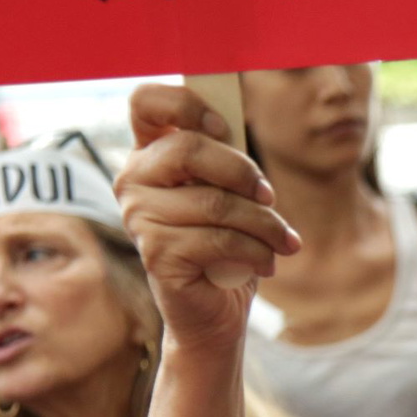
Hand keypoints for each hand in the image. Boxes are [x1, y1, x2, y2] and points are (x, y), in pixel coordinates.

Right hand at [116, 84, 302, 352]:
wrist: (214, 314)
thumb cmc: (225, 247)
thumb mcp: (229, 193)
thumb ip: (226, 159)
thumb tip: (238, 126)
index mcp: (149, 154)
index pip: (145, 102)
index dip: (186, 104)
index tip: (223, 126)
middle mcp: (132, 181)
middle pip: (187, 149)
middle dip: (242, 172)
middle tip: (269, 197)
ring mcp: (138, 218)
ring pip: (214, 202)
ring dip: (263, 224)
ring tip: (283, 241)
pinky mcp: (156, 254)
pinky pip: (218, 240)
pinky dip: (256, 251)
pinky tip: (267, 263)